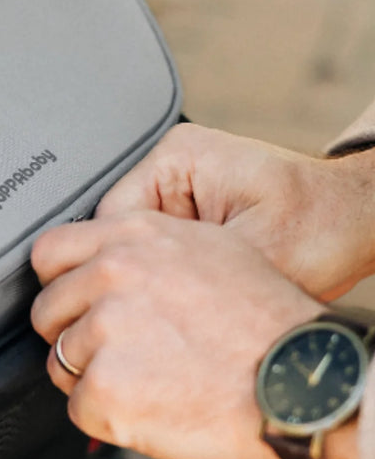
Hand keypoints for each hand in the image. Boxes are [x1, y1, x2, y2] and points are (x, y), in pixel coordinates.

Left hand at [30, 211, 321, 458]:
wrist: (299, 381)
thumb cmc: (266, 322)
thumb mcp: (209, 249)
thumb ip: (144, 251)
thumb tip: (104, 261)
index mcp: (133, 237)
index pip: (49, 253)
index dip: (60, 284)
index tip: (74, 303)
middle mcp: (112, 275)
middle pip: (47, 311)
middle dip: (73, 335)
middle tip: (120, 352)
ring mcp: (105, 331)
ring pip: (61, 361)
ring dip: (94, 378)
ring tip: (149, 379)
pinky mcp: (105, 387)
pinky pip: (79, 407)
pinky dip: (108, 417)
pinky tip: (151, 406)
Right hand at [96, 123, 374, 299]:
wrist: (360, 222)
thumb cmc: (323, 227)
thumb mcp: (250, 254)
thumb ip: (182, 270)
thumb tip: (130, 296)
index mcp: (175, 157)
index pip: (109, 221)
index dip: (121, 268)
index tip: (137, 301)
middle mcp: (170, 167)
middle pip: (115, 233)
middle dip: (140, 271)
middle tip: (175, 298)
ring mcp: (178, 187)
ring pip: (133, 246)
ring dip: (158, 275)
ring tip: (196, 291)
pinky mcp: (189, 209)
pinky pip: (158, 249)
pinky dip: (174, 274)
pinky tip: (199, 287)